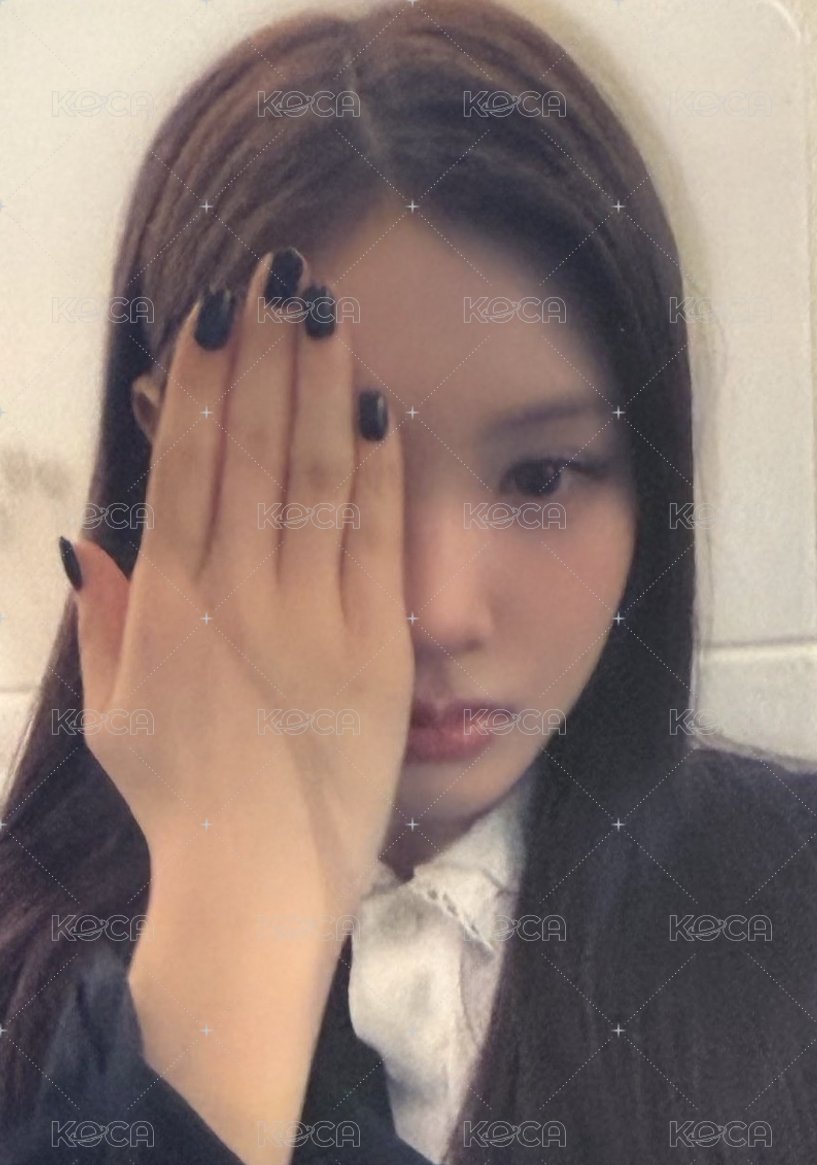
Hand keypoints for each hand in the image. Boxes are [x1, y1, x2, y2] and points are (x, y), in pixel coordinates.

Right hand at [70, 249, 412, 916]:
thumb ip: (102, 619)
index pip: (187, 463)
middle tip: (282, 273)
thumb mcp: (113, 714)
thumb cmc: (179, 804)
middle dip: (268, 353)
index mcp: (169, 606)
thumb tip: (87, 539)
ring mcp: (312, 622)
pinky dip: (380, 472)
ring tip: (331, 313)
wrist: (254, 889)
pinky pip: (379, 542)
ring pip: (317, 478)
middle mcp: (238, 599)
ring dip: (323, 387)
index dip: (203, 377)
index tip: (218, 309)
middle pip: (254, 449)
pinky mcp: (376, 651)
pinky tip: (380, 408)